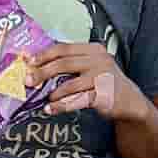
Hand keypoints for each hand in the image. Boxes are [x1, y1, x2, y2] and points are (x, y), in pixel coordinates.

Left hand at [33, 41, 149, 121]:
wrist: (130, 101)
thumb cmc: (104, 83)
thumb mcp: (91, 67)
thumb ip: (70, 64)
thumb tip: (37, 67)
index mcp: (93, 49)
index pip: (64, 48)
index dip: (44, 55)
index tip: (28, 61)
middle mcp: (99, 60)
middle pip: (64, 64)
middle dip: (42, 72)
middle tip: (27, 81)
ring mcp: (102, 77)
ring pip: (69, 84)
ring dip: (53, 93)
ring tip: (44, 99)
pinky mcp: (103, 95)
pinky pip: (77, 100)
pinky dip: (61, 106)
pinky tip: (51, 109)